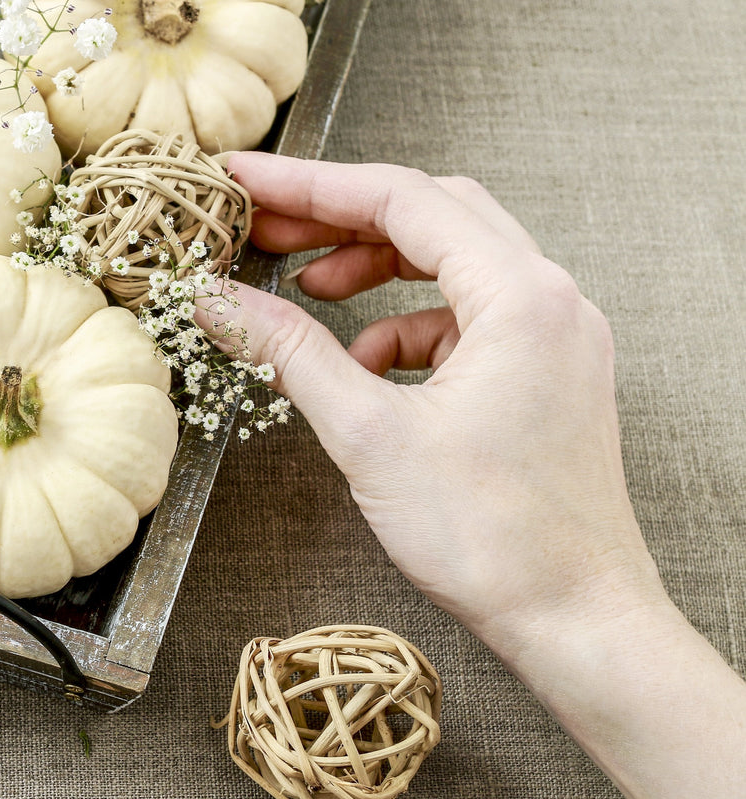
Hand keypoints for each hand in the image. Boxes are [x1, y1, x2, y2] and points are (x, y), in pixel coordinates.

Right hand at [202, 156, 745, 798]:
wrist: (575, 618)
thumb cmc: (491, 537)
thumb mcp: (368, 434)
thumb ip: (290, 351)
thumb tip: (222, 301)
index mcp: (520, 296)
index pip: (402, 198)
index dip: (310, 183)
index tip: (244, 179)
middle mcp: (551, 299)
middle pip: (434, 214)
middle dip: (342, 215)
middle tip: (266, 225)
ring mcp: (558, 336)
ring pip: (455, 262)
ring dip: (377, 266)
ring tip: (308, 288)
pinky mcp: (550, 373)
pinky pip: (471, 319)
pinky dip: (410, 325)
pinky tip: (366, 366)